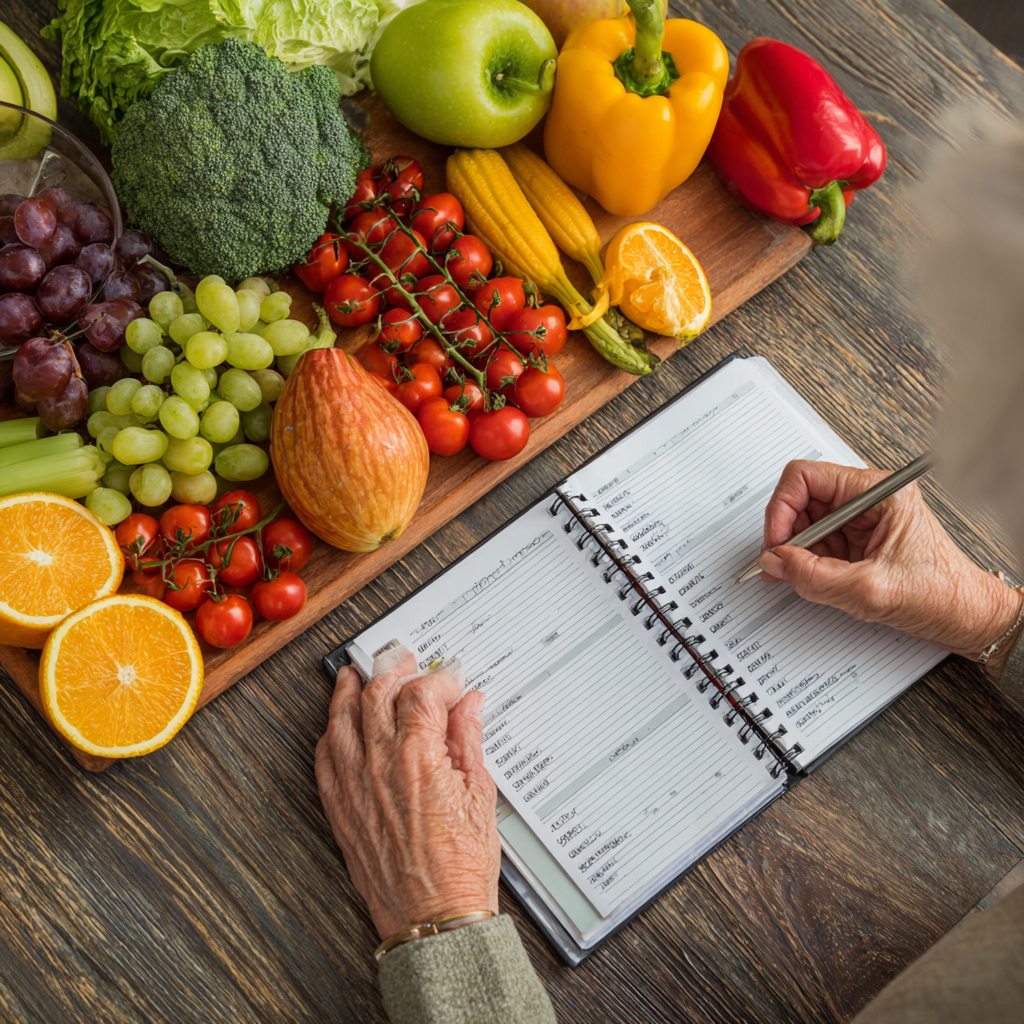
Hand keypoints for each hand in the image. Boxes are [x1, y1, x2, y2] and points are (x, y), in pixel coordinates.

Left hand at [315, 645, 499, 939]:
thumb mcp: (480, 794)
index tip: (453, 679)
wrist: (434, 919)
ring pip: (342, 719)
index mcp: (419, 757)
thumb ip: (469, 740)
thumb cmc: (460, 867)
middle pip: (376, 694)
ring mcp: (354, 785)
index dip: (440, 678)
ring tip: (355, 674)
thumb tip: (469, 706)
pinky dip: (330, 732)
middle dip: (393, 670)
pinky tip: (337, 723)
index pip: (422, 692)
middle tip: (404, 660)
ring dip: (349, 690)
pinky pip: (324, 758)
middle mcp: (379, 764)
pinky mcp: (340, 808)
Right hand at [757, 461, 1020, 673]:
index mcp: (878, 492)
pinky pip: (816, 544)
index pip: (807, 477)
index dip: (782, 508)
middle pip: (802, 499)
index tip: (776, 541)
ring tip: (796, 575)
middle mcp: (867, 499)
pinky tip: (809, 578)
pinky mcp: (856, 540)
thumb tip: (774, 561)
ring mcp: (860, 520)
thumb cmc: (940, 595)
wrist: (965, 618)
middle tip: (779, 562)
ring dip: (795, 550)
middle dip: (786, 532)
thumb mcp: (869, 590)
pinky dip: (805, 562)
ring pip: (806, 523)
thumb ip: (814, 576)